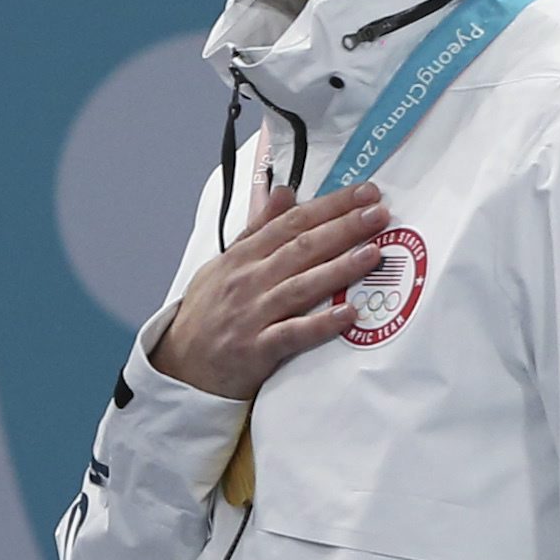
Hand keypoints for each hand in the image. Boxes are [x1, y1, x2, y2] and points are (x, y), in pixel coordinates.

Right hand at [148, 180, 391, 401]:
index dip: (329, 206)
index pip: (290, 223)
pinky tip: (348, 314)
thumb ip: (258, 230)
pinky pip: (292, 334)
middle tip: (378, 214)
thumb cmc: (207, 315)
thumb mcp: (224, 265)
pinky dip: (320, 324)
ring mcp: (251, 315)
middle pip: (301, 248)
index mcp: (241, 258)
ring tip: (374, 253)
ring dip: (339, 268)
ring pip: (301, 286)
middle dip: (343, 228)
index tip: (363, 194)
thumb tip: (283, 193)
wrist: (180, 366)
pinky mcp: (256, 349)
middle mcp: (247, 281)